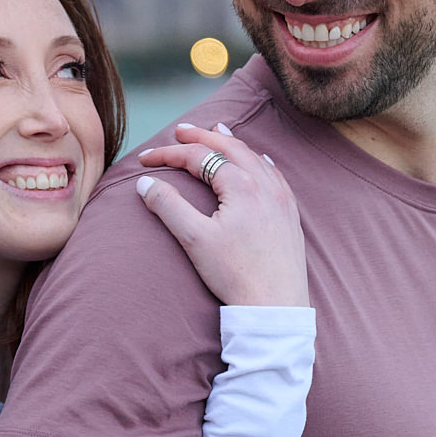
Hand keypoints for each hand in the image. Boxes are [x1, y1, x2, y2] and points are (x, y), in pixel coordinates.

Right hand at [136, 122, 309, 307]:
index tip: (145, 160)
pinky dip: (257, 160)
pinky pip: (273, 174)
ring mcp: (281, 198)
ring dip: (231, 143)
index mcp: (241, 185)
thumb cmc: (235, 274)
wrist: (275, 306)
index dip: (169, 155)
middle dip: (202, 137)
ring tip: (216, 132)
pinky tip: (257, 160)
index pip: (198, 158)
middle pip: (229, 148)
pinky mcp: (289, 214)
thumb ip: (169, 206)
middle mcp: (264, 184)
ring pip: (253, 157)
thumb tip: (146, 182)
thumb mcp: (194, 239)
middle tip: (180, 130)